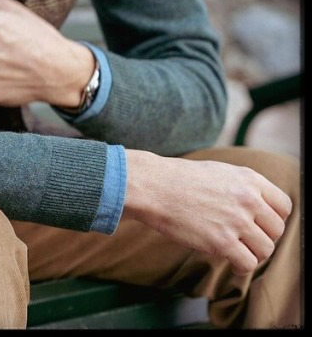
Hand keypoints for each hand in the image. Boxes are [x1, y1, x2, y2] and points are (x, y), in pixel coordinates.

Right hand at [122, 150, 292, 275]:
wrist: (154, 186)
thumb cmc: (178, 179)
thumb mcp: (218, 171)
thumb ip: (241, 186)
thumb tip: (255, 205)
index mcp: (249, 179)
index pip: (283, 206)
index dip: (274, 218)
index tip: (261, 224)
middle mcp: (248, 199)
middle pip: (277, 230)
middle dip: (263, 237)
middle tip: (246, 240)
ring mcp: (237, 221)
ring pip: (265, 249)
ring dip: (253, 253)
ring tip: (237, 251)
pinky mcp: (222, 241)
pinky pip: (247, 264)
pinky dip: (241, 267)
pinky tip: (231, 262)